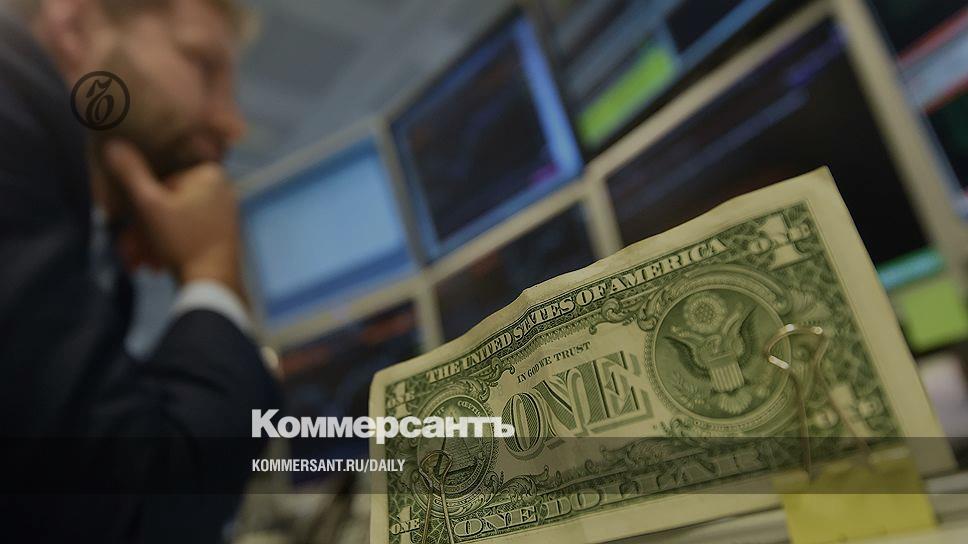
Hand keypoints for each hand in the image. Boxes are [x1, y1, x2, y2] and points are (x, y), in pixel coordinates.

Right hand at [104, 140, 246, 301]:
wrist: (214, 285)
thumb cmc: (183, 242)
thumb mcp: (150, 205)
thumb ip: (131, 174)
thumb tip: (114, 144)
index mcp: (209, 173)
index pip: (161, 176)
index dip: (139, 201)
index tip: (126, 224)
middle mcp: (220, 187)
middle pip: (166, 200)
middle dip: (142, 228)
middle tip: (130, 251)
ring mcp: (222, 209)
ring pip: (173, 218)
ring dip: (150, 240)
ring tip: (141, 262)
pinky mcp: (220, 230)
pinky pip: (185, 230)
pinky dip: (167, 245)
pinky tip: (155, 264)